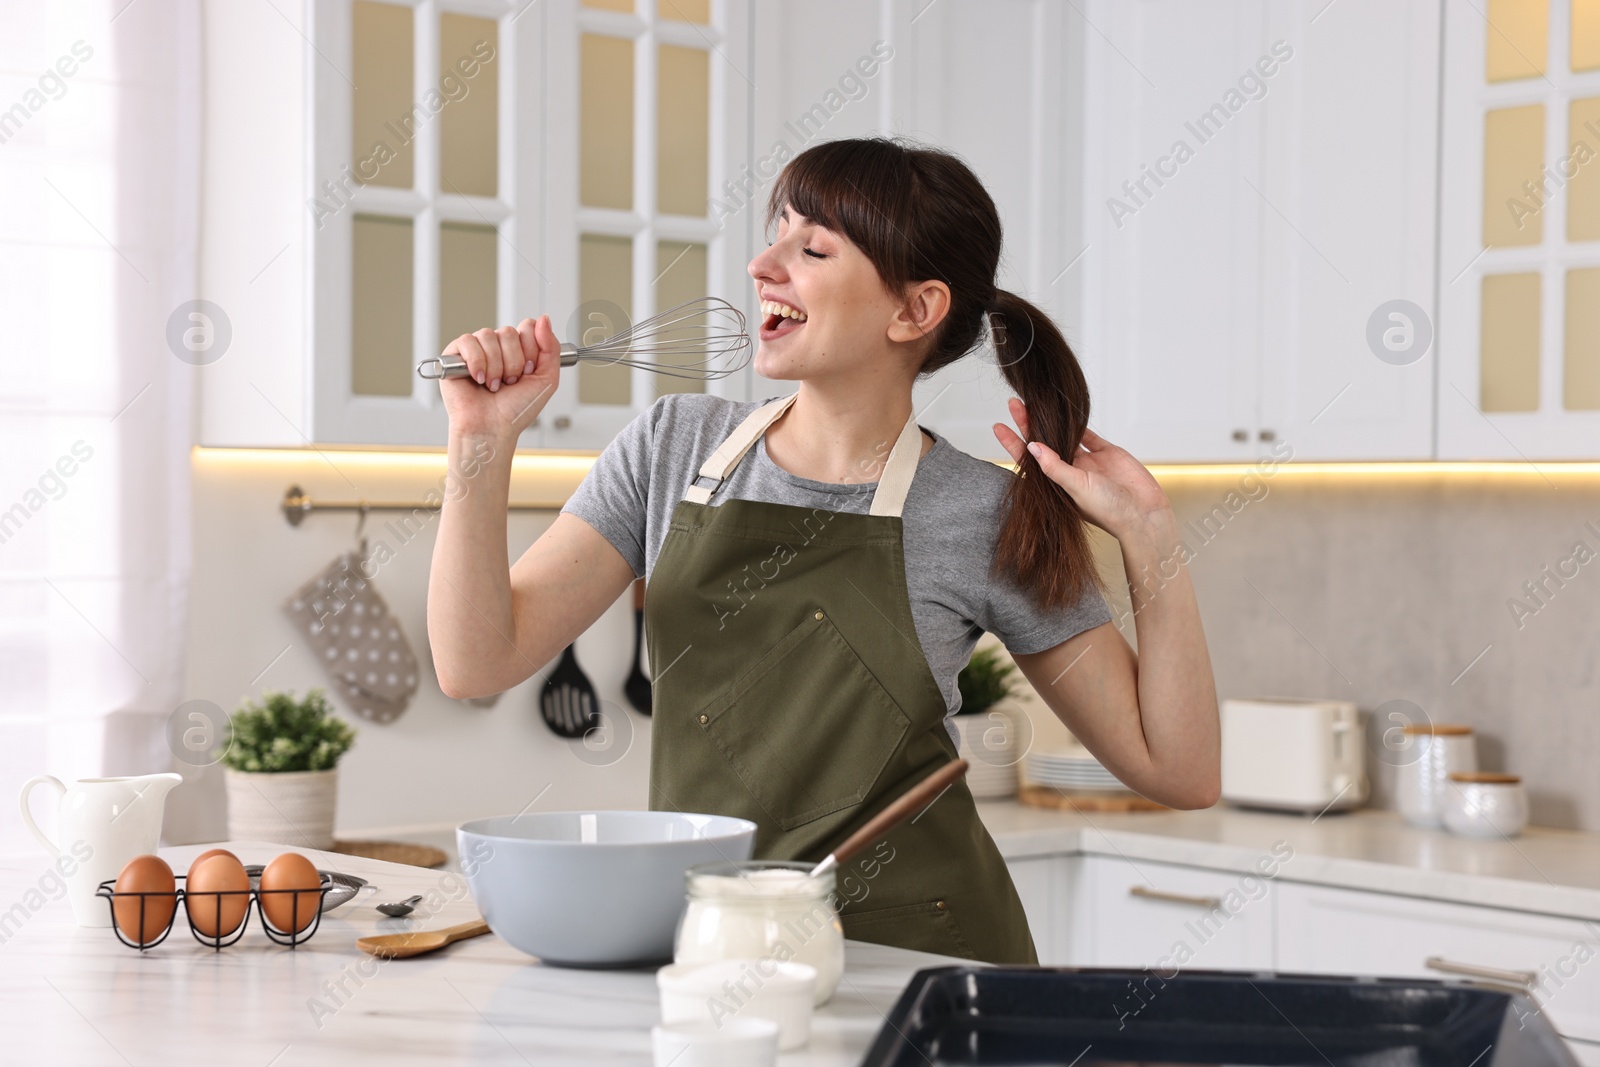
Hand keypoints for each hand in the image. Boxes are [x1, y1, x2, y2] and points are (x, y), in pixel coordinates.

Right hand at [439, 316, 560, 440]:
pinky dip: (476, 362)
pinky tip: (478, 378)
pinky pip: (467, 341)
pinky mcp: (455, 355)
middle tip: (510, 382)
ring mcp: (476, 350)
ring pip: (489, 335)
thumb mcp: (547, 380)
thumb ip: (551, 348)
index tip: (528, 372)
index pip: (527, 327)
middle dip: (514, 362)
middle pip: (509, 331)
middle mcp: (497, 348)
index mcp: (517, 351)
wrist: (492, 428)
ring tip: (493, 385)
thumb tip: (543, 319)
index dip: (530, 349)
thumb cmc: (516, 410)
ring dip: (496, 366)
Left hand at [992, 397, 1173, 540]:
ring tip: (1034, 403)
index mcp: (1057, 485)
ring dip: (1050, 421)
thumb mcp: (1077, 488)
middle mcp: (1070, 472)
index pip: (1029, 460)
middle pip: (1043, 443)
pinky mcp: (1106, 453)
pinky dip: (1078, 424)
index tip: (998, 426)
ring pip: (1064, 436)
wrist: (1144, 513)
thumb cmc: (1110, 511)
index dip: (1013, 443)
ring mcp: (1088, 463)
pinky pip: (1088, 436)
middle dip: (1028, 424)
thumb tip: (1032, 447)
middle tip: (1014, 404)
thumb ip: (1055, 467)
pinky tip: (1065, 411)